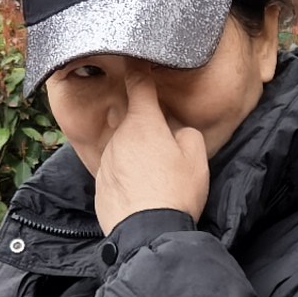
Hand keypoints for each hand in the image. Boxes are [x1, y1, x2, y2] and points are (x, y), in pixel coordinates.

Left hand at [89, 71, 212, 230]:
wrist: (148, 234)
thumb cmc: (175, 192)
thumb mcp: (197, 159)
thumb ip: (188, 134)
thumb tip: (178, 132)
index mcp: (143, 123)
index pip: (139, 84)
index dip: (140, 70)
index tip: (138, 62)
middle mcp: (119, 137)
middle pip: (133, 123)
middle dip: (146, 130)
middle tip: (166, 152)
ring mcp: (106, 161)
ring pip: (123, 149)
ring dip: (136, 156)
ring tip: (155, 180)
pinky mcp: (100, 185)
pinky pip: (116, 173)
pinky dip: (127, 179)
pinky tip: (142, 195)